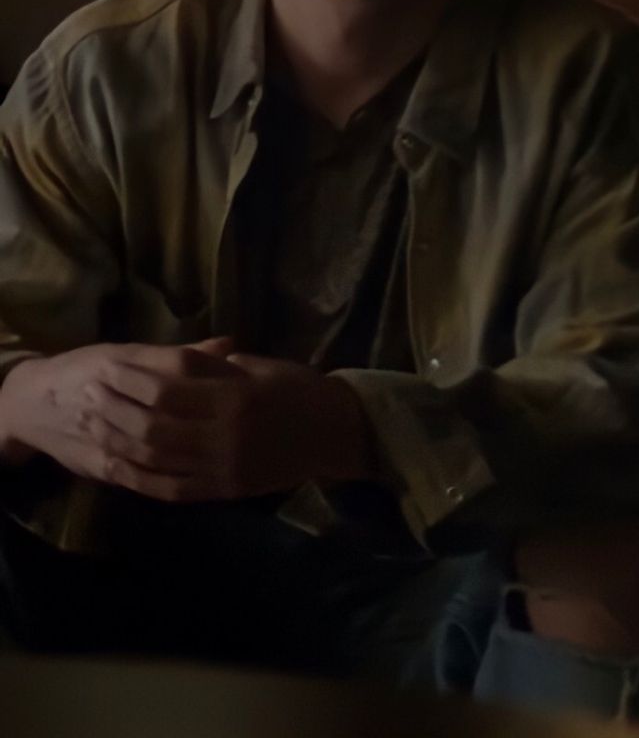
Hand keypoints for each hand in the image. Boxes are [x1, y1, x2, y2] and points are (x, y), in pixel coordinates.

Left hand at [0, 340, 375, 501]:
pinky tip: (122, 466)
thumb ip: (215, 365)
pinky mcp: (224, 491)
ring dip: (121, 444)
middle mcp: (225, 436)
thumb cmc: (298, 388)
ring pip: (158, 461)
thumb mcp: (258, 366)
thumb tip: (174, 360)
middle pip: (155, 427)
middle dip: (118, 411)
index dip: (134, 380)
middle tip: (89, 395)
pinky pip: (175, 488)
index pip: (169, 389)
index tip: (108, 366)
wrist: (334, 433)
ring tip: (94, 427)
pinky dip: (143, 479)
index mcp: (234, 398)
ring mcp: (223, 469)